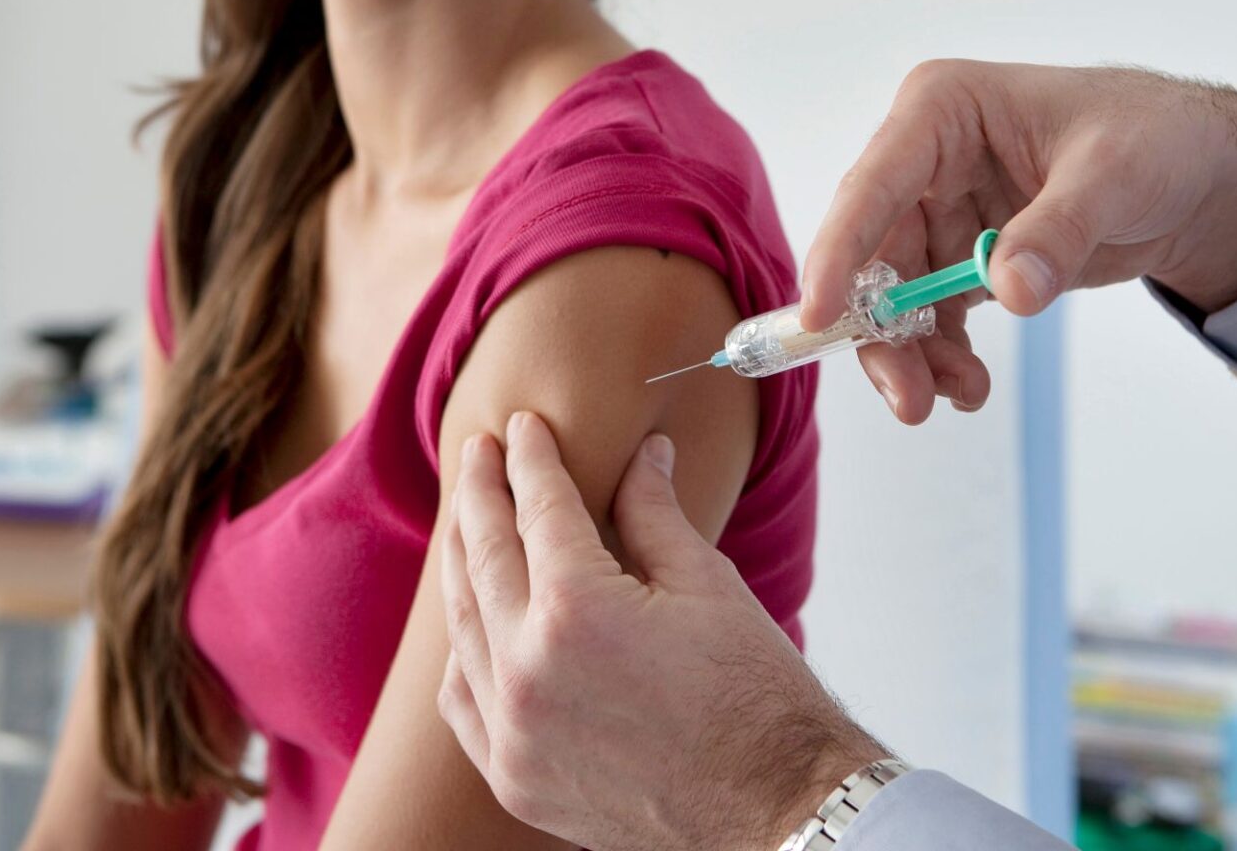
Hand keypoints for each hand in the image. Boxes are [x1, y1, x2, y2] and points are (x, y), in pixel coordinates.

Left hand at [437, 412, 885, 850]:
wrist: (775, 808)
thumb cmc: (755, 695)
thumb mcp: (707, 585)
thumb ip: (655, 513)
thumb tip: (643, 454)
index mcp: (576, 608)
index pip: (537, 507)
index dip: (530, 459)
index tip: (525, 427)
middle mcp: (527, 668)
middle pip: (483, 557)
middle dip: (479, 495)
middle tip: (478, 453)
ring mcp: (512, 729)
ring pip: (462, 626)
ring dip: (461, 564)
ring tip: (468, 523)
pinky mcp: (513, 775)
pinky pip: (463, 700)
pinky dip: (464, 651)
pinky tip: (474, 621)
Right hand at [803, 60, 1236, 422]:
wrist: (1200, 175)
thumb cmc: (1156, 140)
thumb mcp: (1115, 176)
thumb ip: (1058, 230)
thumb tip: (1009, 289)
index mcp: (942, 110)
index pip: (873, 183)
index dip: (841, 249)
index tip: (821, 315)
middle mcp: (925, 159)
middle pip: (874, 254)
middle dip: (884, 332)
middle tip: (909, 399)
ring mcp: (940, 210)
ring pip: (895, 296)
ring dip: (915, 355)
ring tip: (960, 396)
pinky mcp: (961, 254)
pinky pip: (931, 315)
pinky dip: (942, 356)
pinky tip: (968, 385)